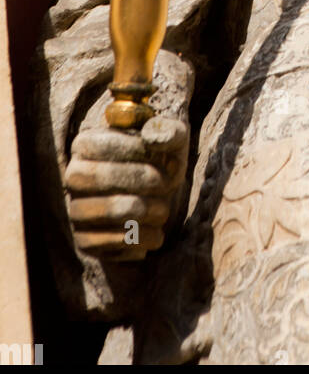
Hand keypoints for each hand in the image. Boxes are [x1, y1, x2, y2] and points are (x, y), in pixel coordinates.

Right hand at [65, 115, 188, 261]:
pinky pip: (113, 242)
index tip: (169, 159)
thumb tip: (152, 136)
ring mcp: (76, 210)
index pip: (107, 145)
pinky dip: (142, 238)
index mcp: (86, 143)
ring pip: (113, 210)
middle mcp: (73, 176)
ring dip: (149, 211)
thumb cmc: (160, 160)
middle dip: (147, 181)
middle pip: (106, 177)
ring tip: (163, 210)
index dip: (142, 152)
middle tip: (169, 185)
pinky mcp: (84, 241)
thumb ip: (169, 131)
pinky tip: (155, 231)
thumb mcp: (170, 139)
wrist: (153, 197)